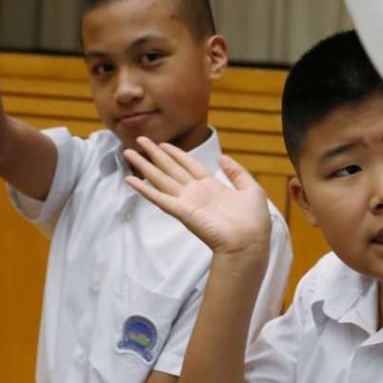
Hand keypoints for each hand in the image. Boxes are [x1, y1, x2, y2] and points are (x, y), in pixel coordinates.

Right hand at [123, 136, 271, 258]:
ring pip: (161, 179)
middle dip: (155, 154)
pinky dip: (144, 189)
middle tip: (140, 140)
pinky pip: (159, 198)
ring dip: (144, 166)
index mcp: (213, 187)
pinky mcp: (182, 212)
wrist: (249, 242)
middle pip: (171, 169)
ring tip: (128, 153)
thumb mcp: (251, 189)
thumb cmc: (254, 220)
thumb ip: (237, 172)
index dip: (176, 154)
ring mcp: (187, 202)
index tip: (163, 143)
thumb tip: (223, 157)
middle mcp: (196, 193)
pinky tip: (130, 180)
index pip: (190, 166)